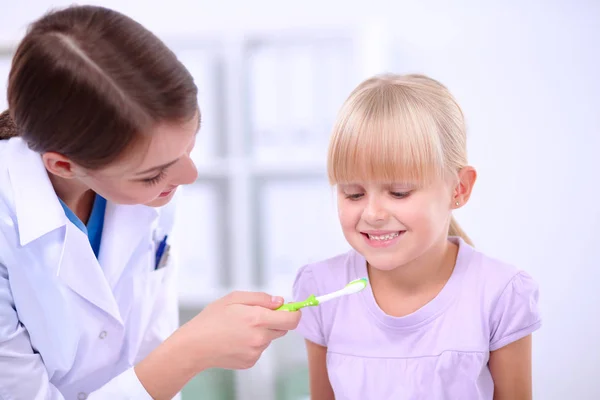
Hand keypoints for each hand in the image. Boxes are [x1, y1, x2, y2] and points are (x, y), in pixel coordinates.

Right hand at [179, 291, 300, 370]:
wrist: (194, 346)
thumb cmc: (211, 320)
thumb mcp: (234, 298)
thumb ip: (261, 298)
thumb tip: (280, 301)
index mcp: (258, 319)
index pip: (292, 320)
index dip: (295, 312)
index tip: (291, 308)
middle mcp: (260, 338)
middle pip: (283, 329)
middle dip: (276, 320)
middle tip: (257, 315)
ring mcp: (256, 352)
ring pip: (269, 338)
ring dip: (262, 332)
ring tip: (239, 328)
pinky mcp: (250, 362)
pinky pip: (259, 349)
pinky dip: (253, 343)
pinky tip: (236, 339)